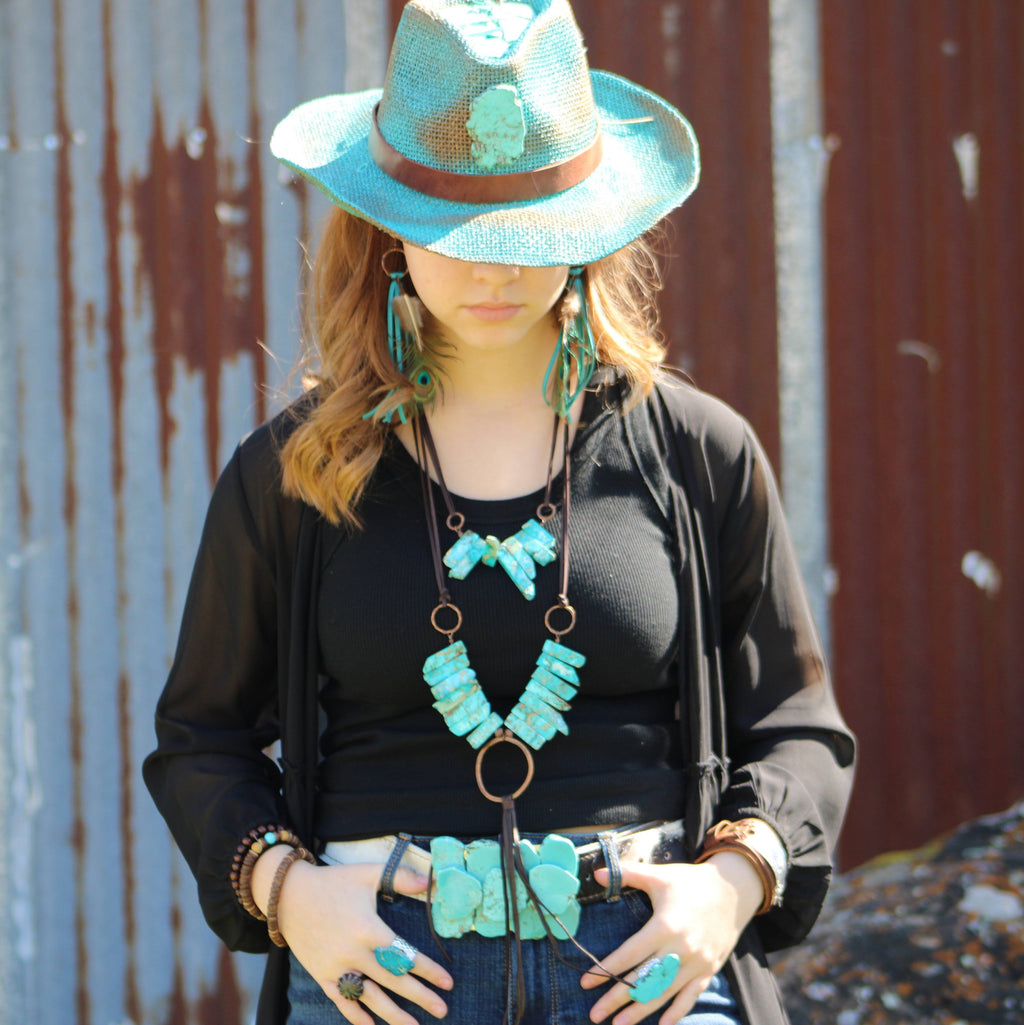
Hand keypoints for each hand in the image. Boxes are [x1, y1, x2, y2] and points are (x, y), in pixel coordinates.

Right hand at [256, 852, 452, 1024]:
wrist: (289, 895)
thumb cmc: (334, 882)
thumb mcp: (369, 873)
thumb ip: (400, 877)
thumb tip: (430, 883)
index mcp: (368, 929)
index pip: (404, 955)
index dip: (428, 970)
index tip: (447, 982)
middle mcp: (353, 953)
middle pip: (392, 980)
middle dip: (420, 996)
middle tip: (442, 1009)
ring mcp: (336, 967)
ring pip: (370, 997)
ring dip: (393, 1014)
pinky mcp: (322, 976)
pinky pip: (343, 1001)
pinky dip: (357, 1016)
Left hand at [581, 853, 762, 1024]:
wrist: (733, 890)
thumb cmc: (689, 882)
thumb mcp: (658, 876)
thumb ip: (627, 874)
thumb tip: (596, 874)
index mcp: (665, 926)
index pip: (630, 954)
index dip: (606, 969)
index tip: (585, 982)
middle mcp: (681, 949)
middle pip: (644, 979)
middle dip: (617, 999)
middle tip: (595, 1014)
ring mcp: (697, 963)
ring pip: (664, 993)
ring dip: (641, 1011)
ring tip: (618, 1024)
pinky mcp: (709, 970)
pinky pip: (691, 996)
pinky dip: (677, 1012)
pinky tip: (662, 1024)